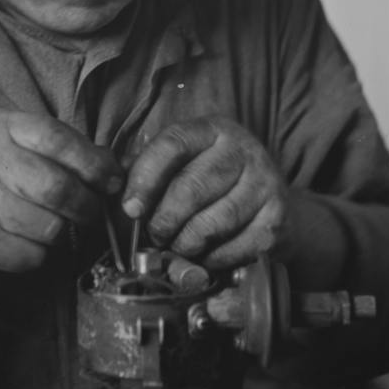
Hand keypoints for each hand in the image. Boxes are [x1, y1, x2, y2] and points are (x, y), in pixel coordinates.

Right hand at [0, 110, 122, 277]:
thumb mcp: (8, 142)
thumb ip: (56, 148)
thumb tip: (112, 167)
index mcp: (1, 127)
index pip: (57, 138)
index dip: (93, 162)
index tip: (111, 180)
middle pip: (57, 188)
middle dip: (86, 207)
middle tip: (91, 213)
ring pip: (49, 227)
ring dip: (61, 233)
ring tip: (52, 226)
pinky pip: (31, 256)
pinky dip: (37, 255)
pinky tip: (23, 241)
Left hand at [121, 118, 289, 269]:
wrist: (271, 198)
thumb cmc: (213, 178)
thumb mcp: (185, 160)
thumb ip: (149, 166)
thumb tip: (112, 181)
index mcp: (213, 129)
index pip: (172, 145)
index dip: (146, 178)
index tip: (130, 208)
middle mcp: (243, 150)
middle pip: (191, 188)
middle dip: (164, 220)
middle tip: (155, 235)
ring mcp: (264, 183)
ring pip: (213, 223)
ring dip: (186, 243)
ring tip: (178, 246)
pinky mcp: (277, 218)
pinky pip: (236, 248)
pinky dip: (213, 259)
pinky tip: (205, 255)